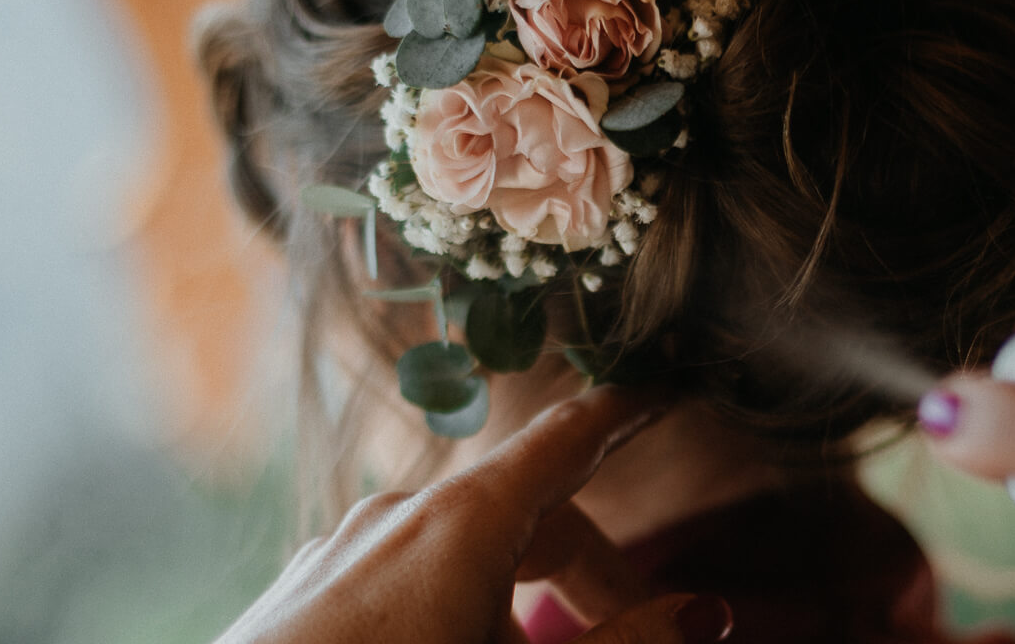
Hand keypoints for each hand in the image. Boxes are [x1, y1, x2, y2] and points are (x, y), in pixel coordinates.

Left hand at [216, 384, 733, 642]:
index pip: (569, 440)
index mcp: (466, 518)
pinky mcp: (303, 597)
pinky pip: (402, 574)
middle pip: (525, 507)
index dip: (624, 416)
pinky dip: (455, 601)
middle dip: (590, 562)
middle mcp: (402, 514)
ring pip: (459, 546)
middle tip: (636, 623)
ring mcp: (343, 552)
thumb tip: (710, 610)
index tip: (664, 393)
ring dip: (519, 589)